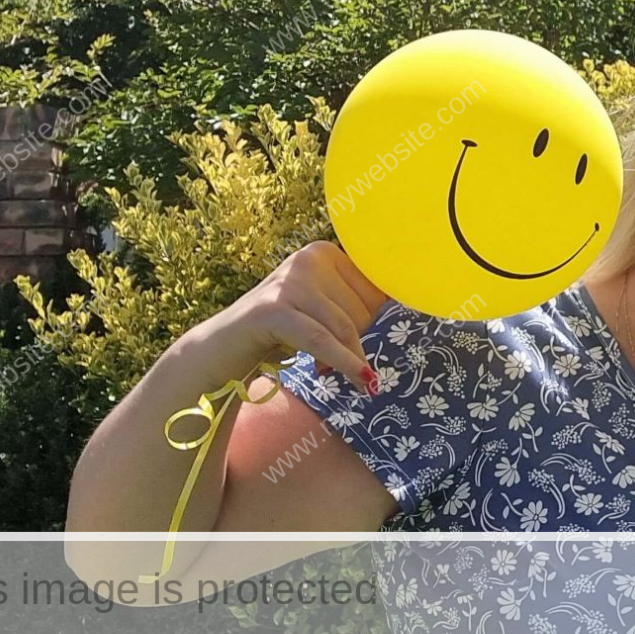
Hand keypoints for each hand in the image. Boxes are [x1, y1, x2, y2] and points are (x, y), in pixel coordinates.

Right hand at [185, 241, 389, 395]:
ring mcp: (288, 281)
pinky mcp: (272, 309)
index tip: (368, 343)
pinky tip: (362, 381)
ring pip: (345, 327)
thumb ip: (355, 306)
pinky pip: (321, 340)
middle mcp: (308, 258)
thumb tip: (410, 306)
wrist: (223, 348)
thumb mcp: (322, 311)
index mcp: (324, 252)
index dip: (373, 322)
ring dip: (352, 360)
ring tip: (357, 381)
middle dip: (355, 344)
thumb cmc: (283, 331)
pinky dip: (345, 363)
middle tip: (338, 362)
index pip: (375, 291)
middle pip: (361, 311)